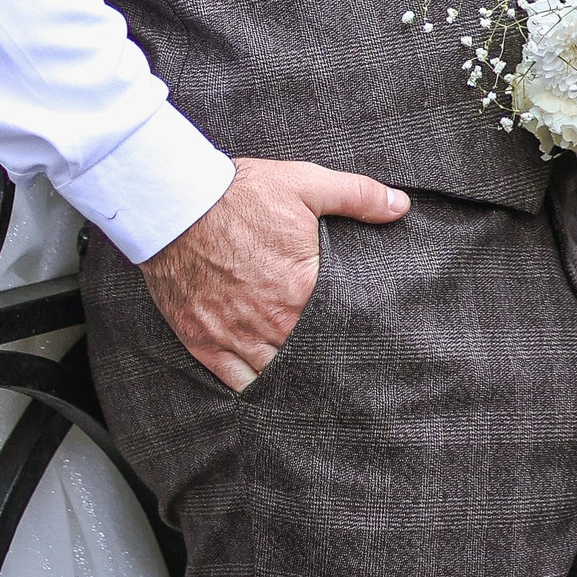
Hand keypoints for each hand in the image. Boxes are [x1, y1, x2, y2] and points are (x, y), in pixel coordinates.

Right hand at [140, 157, 409, 390]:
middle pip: (314, 358)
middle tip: (348, 375)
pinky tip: (273, 393)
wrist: (176, 204)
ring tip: (316, 388)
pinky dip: (258, 392)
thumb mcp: (305, 183)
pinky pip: (239, 385)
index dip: (356, 333)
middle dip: (329, 363)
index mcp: (303, 287)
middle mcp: (274, 321)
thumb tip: (400, 206)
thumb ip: (357, 195)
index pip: (344, 325)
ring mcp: (239, 337)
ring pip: (279, 378)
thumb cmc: (241, 193)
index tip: (367, 339)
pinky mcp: (207, 344)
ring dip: (297, 381)